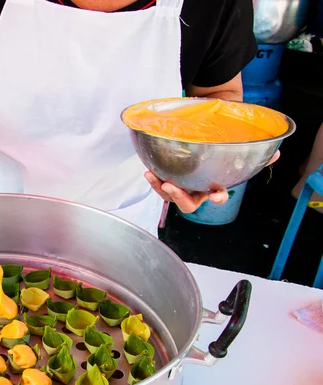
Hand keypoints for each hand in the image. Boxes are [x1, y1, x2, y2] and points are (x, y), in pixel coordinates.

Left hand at [145, 150, 280, 212]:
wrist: (203, 139)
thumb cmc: (219, 149)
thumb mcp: (234, 150)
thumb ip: (253, 153)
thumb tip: (276, 153)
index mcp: (213, 186)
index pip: (218, 196)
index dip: (218, 197)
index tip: (217, 194)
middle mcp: (197, 191)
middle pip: (189, 204)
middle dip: (180, 198)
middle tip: (173, 187)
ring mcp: (181, 187)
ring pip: (170, 197)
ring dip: (162, 190)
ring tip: (154, 177)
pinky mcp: (168, 179)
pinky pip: (160, 186)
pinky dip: (154, 181)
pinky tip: (149, 172)